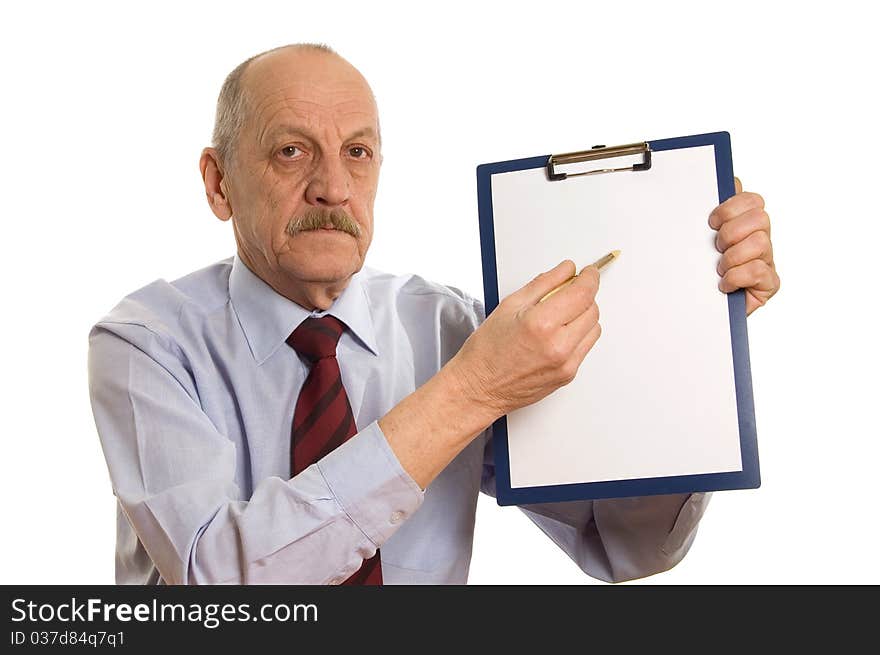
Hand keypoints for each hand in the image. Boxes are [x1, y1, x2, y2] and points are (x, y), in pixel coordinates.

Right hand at [446, 260, 600, 417]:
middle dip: (584, 296)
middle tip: (568, 292)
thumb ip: (544, 283)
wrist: (480, 387)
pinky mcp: (568, 375)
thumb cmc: (487, 351)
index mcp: (542, 324)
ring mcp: (566, 363)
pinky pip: (585, 347)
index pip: (582, 293)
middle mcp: (558, 346)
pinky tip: (557, 334)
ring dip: (583, 316)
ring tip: (560, 316)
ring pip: (594, 328)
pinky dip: (578, 335)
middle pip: (593, 309)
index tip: (588, 272)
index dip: (589, 278)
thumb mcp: (509, 305)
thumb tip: (566, 270)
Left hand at [709, 177, 780, 314]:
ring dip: (733, 256)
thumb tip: (724, 186)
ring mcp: (766, 261)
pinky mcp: (768, 284)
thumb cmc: (697, 274)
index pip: (752, 200)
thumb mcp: (696, 241)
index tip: (711, 222)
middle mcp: (759, 239)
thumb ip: (708, 215)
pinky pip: (758, 270)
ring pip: (760, 242)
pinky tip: (725, 284)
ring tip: (720, 268)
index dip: (730, 208)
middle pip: (760, 217)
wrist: (696, 310)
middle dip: (731, 232)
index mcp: (744, 224)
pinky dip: (736, 276)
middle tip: (717, 247)